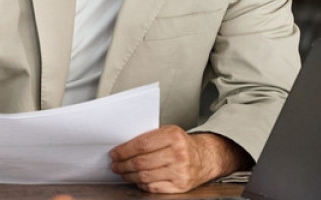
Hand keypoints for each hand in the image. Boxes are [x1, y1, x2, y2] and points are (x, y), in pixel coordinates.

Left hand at [108, 126, 247, 192]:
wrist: (206, 157)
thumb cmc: (183, 144)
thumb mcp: (169, 133)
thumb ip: (149, 138)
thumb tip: (123, 147)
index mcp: (173, 136)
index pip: (142, 145)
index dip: (124, 150)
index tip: (115, 153)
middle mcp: (178, 154)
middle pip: (141, 162)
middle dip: (123, 164)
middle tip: (115, 164)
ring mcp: (180, 172)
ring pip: (145, 176)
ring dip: (129, 176)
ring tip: (122, 172)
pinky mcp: (181, 186)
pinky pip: (154, 187)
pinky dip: (142, 184)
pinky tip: (137, 180)